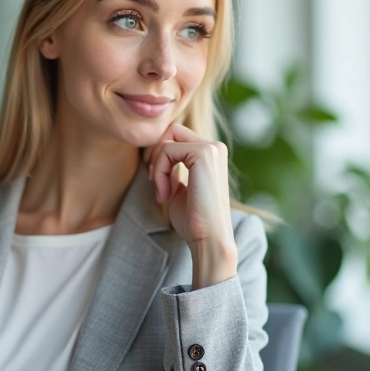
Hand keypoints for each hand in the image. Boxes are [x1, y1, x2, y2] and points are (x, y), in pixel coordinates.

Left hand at [146, 123, 237, 287]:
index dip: (160, 156)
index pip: (176, 137)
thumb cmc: (194, 221)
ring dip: (157, 166)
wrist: (208, 239)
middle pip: (172, 131)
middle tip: (154, 181)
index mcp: (212, 154)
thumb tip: (160, 157)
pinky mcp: (204, 154)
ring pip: (168, 140)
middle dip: (156, 154)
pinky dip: (160, 172)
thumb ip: (174, 171)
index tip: (158, 182)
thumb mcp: (180, 190)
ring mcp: (212, 148)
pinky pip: (167, 150)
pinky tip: (165, 194)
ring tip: (162, 191)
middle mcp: (215, 147)